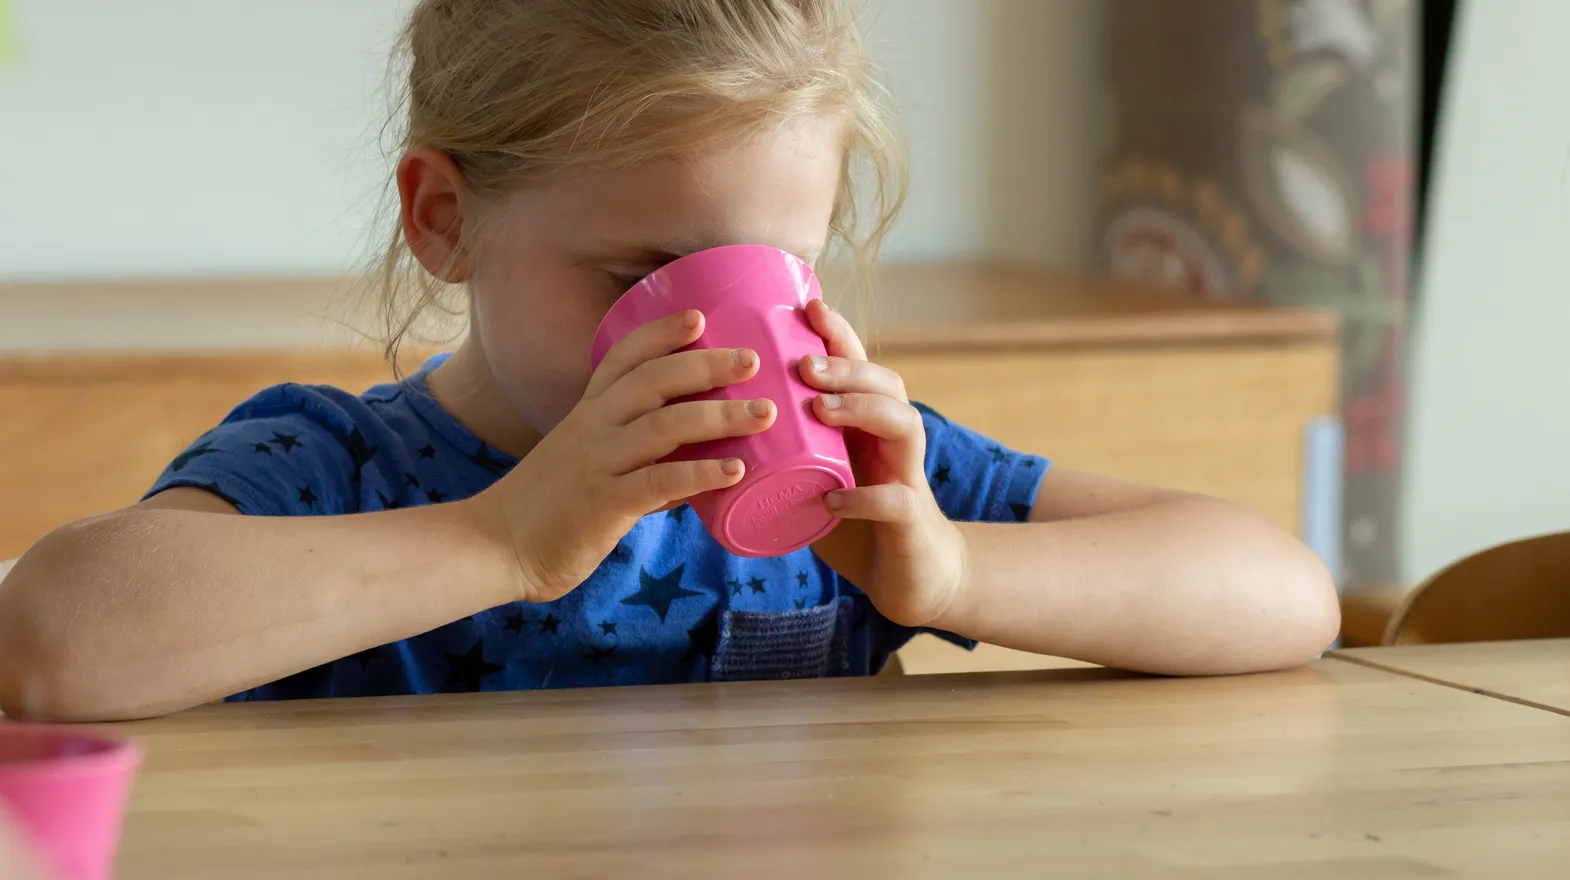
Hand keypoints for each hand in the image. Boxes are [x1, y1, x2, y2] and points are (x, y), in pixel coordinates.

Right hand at [469, 310, 775, 601]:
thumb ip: (643, 460)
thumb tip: (700, 464)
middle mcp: (593, 427)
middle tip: (753, 359)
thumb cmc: (549, 508)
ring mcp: (598, 463)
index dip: (660, 334)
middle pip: (654, 381)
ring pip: (665, 425)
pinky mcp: (604, 503)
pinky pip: (659, 481)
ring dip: (719, 415)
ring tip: (764, 413)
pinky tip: (735, 471)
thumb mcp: (590, 466)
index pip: (623, 358)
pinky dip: (700, 473)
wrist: (496, 547)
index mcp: (588, 413)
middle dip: (706, 365)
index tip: (699, 317)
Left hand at [799, 299, 967, 627]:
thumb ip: (773, 453)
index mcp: (868, 425)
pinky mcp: (911, 522)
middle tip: (804, 365)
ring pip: (903, 425)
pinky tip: (832, 496)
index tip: (807, 307)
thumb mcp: (812, 478)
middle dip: (847, 367)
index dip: (839, 335)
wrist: (910, 578)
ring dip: (861, 410)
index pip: (860, 367)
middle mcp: (893, 441)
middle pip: (887, 385)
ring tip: (819, 409)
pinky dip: (864, 497)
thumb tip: (704, 429)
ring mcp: (907, 478)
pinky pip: (896, 502)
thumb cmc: (854, 520)